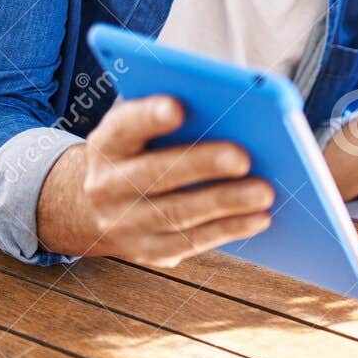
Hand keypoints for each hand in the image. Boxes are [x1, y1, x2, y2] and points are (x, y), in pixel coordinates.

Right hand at [37, 95, 275, 266]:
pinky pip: (192, 242)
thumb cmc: (136, 157)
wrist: (93, 210)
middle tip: (244, 158)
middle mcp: (107, 186)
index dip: (149, 116)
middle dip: (203, 164)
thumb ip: (168, 121)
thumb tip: (228, 112)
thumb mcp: (137, 133)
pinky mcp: (147, 251)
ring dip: (226, 202)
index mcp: (107, 145)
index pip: (124, 126)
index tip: (178, 107)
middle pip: (156, 174)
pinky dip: (229, 229)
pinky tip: (259, 217)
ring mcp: (124, 223)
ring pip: (178, 213)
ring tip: (264, 191)